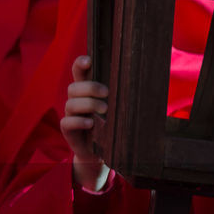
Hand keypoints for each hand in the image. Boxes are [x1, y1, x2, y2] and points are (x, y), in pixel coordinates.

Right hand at [61, 56, 110, 191]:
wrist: (100, 153)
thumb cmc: (111, 127)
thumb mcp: (118, 109)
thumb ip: (122, 95)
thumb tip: (145, 81)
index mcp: (86, 91)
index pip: (78, 72)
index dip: (80, 64)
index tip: (89, 60)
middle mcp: (76, 101)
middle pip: (74, 87)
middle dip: (90, 87)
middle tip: (107, 93)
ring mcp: (70, 115)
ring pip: (71, 103)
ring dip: (88, 104)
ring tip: (104, 110)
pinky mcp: (68, 130)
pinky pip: (67, 122)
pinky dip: (79, 121)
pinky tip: (91, 124)